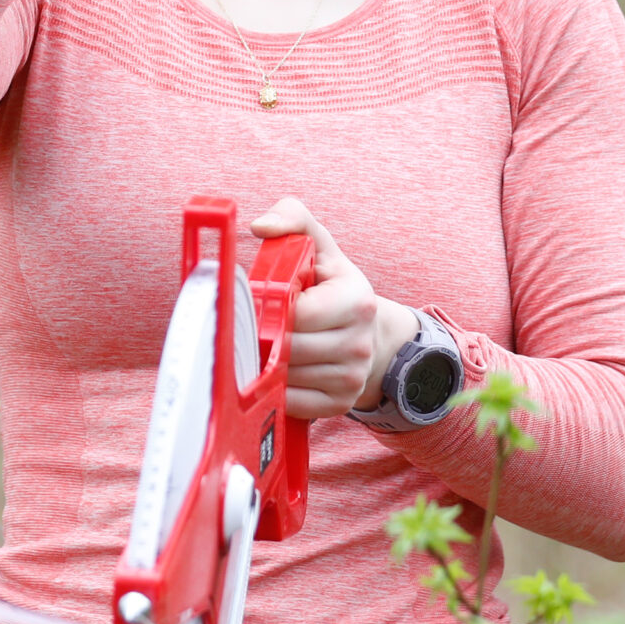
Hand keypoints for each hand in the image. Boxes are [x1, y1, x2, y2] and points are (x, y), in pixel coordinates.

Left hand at [252, 198, 420, 418]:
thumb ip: (293, 218)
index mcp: (358, 301)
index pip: (298, 313)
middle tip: (254, 324)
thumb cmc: (332, 284)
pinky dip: (276, 388)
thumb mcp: (319, 245)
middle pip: (288, 348)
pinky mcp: (340, 404)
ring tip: (267, 343)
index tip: (262, 301)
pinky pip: (291, 403)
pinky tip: (277, 368)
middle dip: (264, 336)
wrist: (369, 333)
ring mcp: (352, 378)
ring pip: (286, 377)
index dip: (271, 307)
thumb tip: (260, 226)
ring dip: (267, 362)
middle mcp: (360, 343)